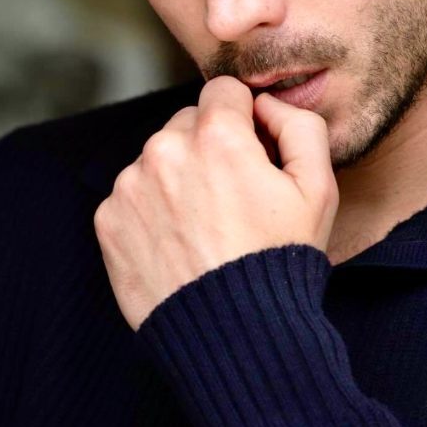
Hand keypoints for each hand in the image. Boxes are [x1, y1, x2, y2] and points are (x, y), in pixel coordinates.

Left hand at [94, 77, 338, 329]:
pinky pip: (132, 196)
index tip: (252, 153)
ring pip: (157, 160)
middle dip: (209, 147)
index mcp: (217, 136)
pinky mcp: (108, 220)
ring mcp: (130, 186)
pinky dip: (152, 212)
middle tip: (232, 198)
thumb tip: (265, 105)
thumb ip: (299, 126)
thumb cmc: (279, 261)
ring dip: (178, 178)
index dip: (244, 119)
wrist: (234, 335)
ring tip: (205, 228)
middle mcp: (165, 151)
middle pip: (188, 123)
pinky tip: (180, 244)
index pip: (223, 91)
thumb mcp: (318, 189)